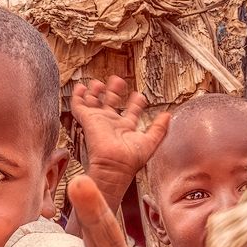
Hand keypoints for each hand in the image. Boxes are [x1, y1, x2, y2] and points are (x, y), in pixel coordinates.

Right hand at [72, 76, 169, 203]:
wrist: (113, 165)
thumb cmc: (130, 160)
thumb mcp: (151, 142)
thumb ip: (159, 128)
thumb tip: (168, 115)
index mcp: (126, 129)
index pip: (130, 112)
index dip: (135, 102)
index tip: (138, 95)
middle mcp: (111, 124)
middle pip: (111, 103)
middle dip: (114, 91)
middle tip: (117, 80)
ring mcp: (99, 122)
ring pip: (95, 103)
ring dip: (96, 92)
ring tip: (99, 82)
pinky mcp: (89, 120)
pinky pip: (79, 106)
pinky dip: (78, 97)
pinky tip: (81, 88)